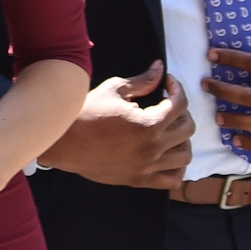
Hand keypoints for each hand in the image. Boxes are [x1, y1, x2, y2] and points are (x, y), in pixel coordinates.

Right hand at [36, 61, 193, 189]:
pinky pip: (172, 180)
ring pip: (185, 156)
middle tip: (168, 105)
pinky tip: (168, 155)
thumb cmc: (85, 114)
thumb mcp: (114, 90)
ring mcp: (146, 167)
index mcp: (149, 125)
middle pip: (187, 129)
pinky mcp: (138, 180)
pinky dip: (177, 168)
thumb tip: (159, 69)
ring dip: (182, 140)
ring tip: (170, 131)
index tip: (167, 83)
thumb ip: (142, 81)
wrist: (63, 143)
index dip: (176, 88)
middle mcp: (152, 148)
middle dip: (181, 112)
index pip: (180, 104)